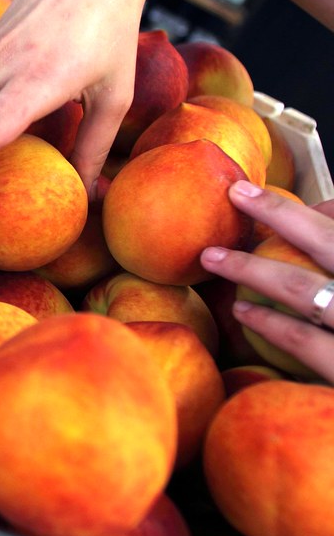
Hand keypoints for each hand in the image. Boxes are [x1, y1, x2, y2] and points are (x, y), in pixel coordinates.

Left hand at [200, 180, 333, 382]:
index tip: (264, 196)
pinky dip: (271, 323)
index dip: (313, 210)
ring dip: (254, 269)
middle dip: (280, 212)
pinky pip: (306, 343)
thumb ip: (333, 258)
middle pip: (331, 243)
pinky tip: (242, 312)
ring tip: (214, 258)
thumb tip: (322, 216)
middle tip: (236, 192)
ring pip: (305, 290)